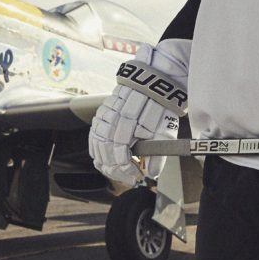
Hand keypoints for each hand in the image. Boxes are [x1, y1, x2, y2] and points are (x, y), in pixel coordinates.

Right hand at [90, 41, 189, 188]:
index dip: (127, 172)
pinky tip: (104, 155)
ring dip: (104, 161)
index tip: (137, 177)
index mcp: (129, 128)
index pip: (120, 159)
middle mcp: (113, 122)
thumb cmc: (161, 107)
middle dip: (115, 170)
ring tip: (116, 169)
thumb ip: (157, 155)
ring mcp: (105, 116)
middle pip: (105, 155)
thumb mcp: (165, 132)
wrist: (155, 82)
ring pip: (96, 146)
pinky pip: (93, 134)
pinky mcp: (102, 111)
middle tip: (128, 177)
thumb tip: (150, 174)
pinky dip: (96, 148)